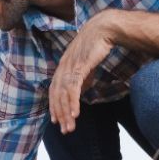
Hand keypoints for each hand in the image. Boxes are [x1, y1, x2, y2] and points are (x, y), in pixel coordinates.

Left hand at [49, 10, 117, 133]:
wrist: (103, 29)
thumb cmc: (95, 46)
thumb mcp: (86, 66)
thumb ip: (81, 79)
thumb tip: (80, 92)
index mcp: (62, 68)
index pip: (54, 92)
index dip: (55, 107)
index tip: (57, 121)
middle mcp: (62, 69)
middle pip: (57, 97)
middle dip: (60, 115)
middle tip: (65, 130)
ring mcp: (69, 68)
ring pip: (64, 96)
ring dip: (66, 113)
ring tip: (70, 127)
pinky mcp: (79, 67)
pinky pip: (73, 89)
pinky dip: (73, 103)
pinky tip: (76, 114)